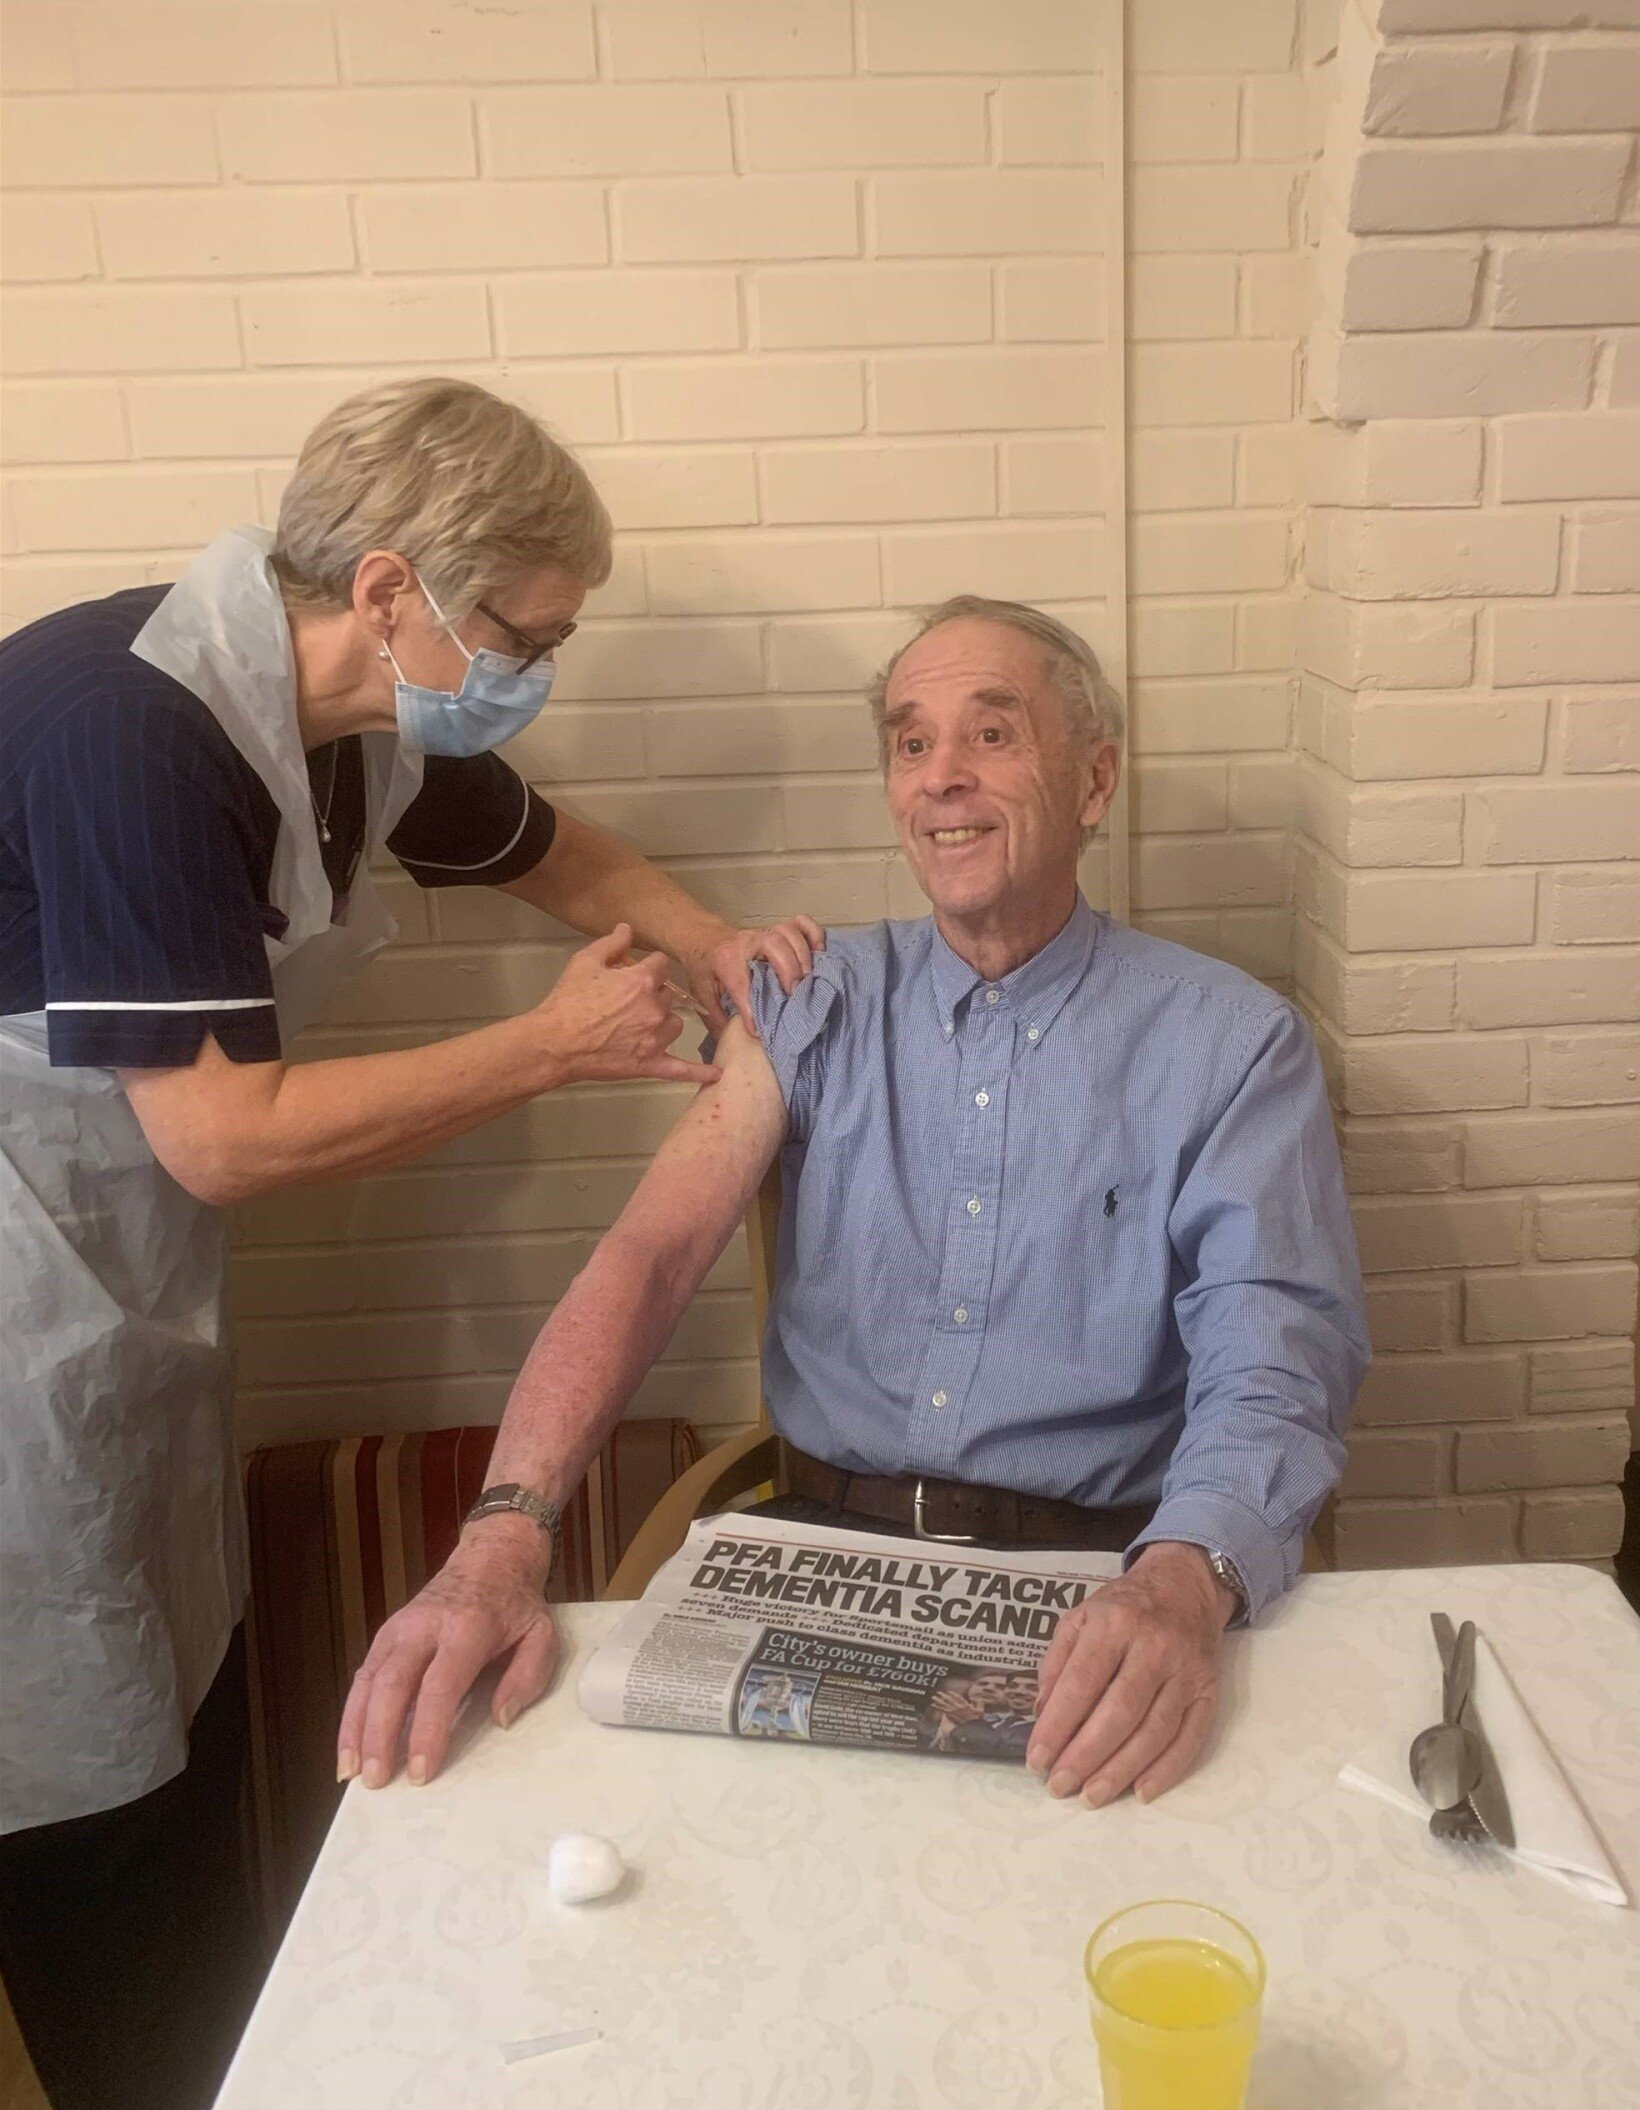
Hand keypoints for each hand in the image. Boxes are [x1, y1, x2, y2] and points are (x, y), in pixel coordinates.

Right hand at [337, 1516, 558, 1788]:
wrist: (491, 1557)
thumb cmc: (516, 1605)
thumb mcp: (541, 1634)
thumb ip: (527, 1676)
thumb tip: (500, 1719)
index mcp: (467, 1627)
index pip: (440, 1684)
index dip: (427, 1730)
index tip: (420, 1771)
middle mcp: (424, 1626)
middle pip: (393, 1684)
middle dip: (381, 1736)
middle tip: (378, 1781)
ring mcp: (399, 1629)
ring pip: (368, 1681)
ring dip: (356, 1729)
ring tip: (351, 1774)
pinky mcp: (385, 1635)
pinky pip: (362, 1677)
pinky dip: (351, 1714)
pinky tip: (348, 1749)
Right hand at [538, 924, 719, 1086]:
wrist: (555, 1044)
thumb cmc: (567, 1001)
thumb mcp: (584, 962)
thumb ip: (611, 943)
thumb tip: (628, 928)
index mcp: (642, 981)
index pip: (662, 965)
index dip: (649, 968)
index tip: (638, 973)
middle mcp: (656, 1008)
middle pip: (670, 995)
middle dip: (654, 995)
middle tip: (630, 1003)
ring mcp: (656, 1038)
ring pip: (675, 1024)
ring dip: (664, 1022)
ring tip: (642, 1026)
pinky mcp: (651, 1064)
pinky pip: (682, 1069)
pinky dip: (699, 1072)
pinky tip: (716, 1073)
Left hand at [685, 917, 825, 1036]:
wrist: (703, 940)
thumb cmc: (705, 970)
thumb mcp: (702, 994)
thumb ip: (717, 1018)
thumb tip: (734, 1046)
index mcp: (725, 959)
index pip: (740, 982)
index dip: (751, 1007)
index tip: (758, 1030)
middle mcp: (747, 942)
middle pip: (774, 946)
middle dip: (788, 971)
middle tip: (795, 996)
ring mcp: (765, 933)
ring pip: (789, 933)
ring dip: (803, 956)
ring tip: (808, 981)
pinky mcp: (778, 929)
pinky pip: (801, 923)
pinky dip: (814, 936)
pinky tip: (819, 954)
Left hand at [1025, 1543, 1233, 1807]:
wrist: (1186, 1587)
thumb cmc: (1124, 1607)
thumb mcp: (1080, 1616)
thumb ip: (1057, 1662)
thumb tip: (1042, 1713)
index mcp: (1114, 1623)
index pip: (1081, 1683)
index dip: (1057, 1726)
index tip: (1036, 1760)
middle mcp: (1154, 1647)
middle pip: (1119, 1712)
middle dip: (1086, 1756)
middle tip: (1059, 1786)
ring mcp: (1186, 1672)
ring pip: (1154, 1731)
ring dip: (1121, 1770)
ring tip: (1092, 1796)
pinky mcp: (1209, 1692)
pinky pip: (1191, 1737)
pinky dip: (1168, 1770)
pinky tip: (1141, 1792)